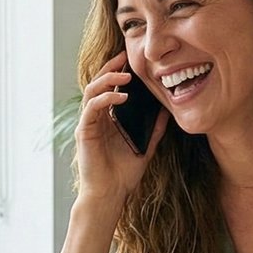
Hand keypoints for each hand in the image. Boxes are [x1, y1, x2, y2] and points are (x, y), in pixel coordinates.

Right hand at [75, 51, 166, 204]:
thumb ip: (154, 129)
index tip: (131, 60)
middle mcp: (96, 119)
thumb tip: (167, 112)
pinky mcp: (85, 132)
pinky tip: (121, 97)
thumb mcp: (146, 147)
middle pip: (98, 84)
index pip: (109, 89)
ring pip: (92, 91)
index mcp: (108, 120)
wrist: (110, 195)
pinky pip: (92, 108)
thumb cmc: (123, 175)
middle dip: (110, 68)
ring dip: (107, 79)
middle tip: (125, 57)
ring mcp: (89, 124)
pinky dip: (105, 98)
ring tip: (125, 76)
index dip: (117, 72)